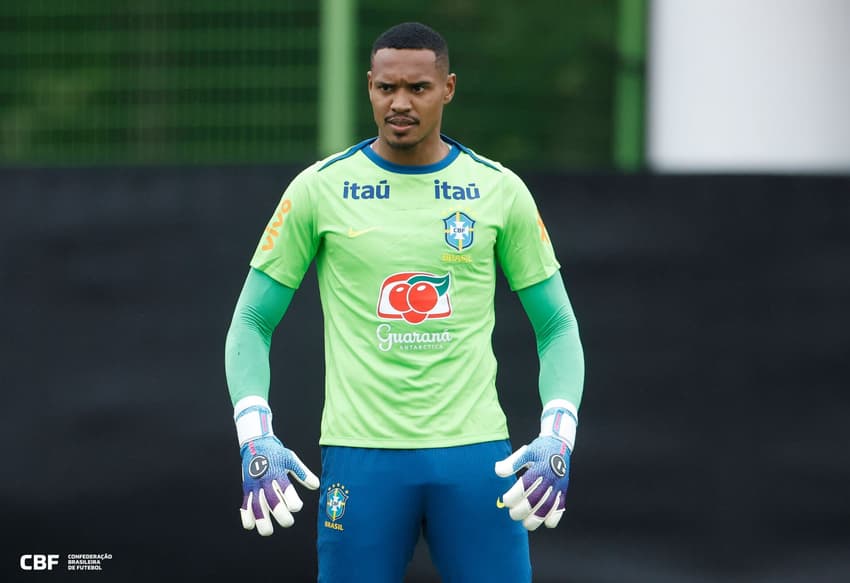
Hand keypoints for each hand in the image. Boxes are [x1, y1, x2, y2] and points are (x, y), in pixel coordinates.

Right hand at [240, 435, 319, 535]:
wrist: (256, 444)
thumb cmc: (276, 453)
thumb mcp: (291, 459)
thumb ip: (303, 473)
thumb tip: (316, 486)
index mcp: (278, 472)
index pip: (285, 488)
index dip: (291, 500)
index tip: (297, 507)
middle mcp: (265, 480)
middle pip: (271, 500)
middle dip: (279, 513)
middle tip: (288, 522)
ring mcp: (254, 485)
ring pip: (255, 505)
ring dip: (261, 519)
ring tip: (267, 531)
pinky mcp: (247, 488)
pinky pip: (244, 503)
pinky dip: (245, 515)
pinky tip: (251, 526)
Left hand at [494, 399, 577, 530]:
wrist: (560, 445)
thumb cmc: (539, 449)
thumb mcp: (526, 451)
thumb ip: (512, 462)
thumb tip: (498, 471)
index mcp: (539, 468)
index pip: (524, 487)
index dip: (513, 496)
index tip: (505, 500)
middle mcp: (550, 479)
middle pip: (535, 501)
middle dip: (521, 511)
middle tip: (512, 513)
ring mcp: (558, 487)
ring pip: (548, 508)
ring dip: (536, 519)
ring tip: (525, 524)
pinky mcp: (563, 492)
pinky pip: (560, 508)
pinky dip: (554, 518)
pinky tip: (544, 522)